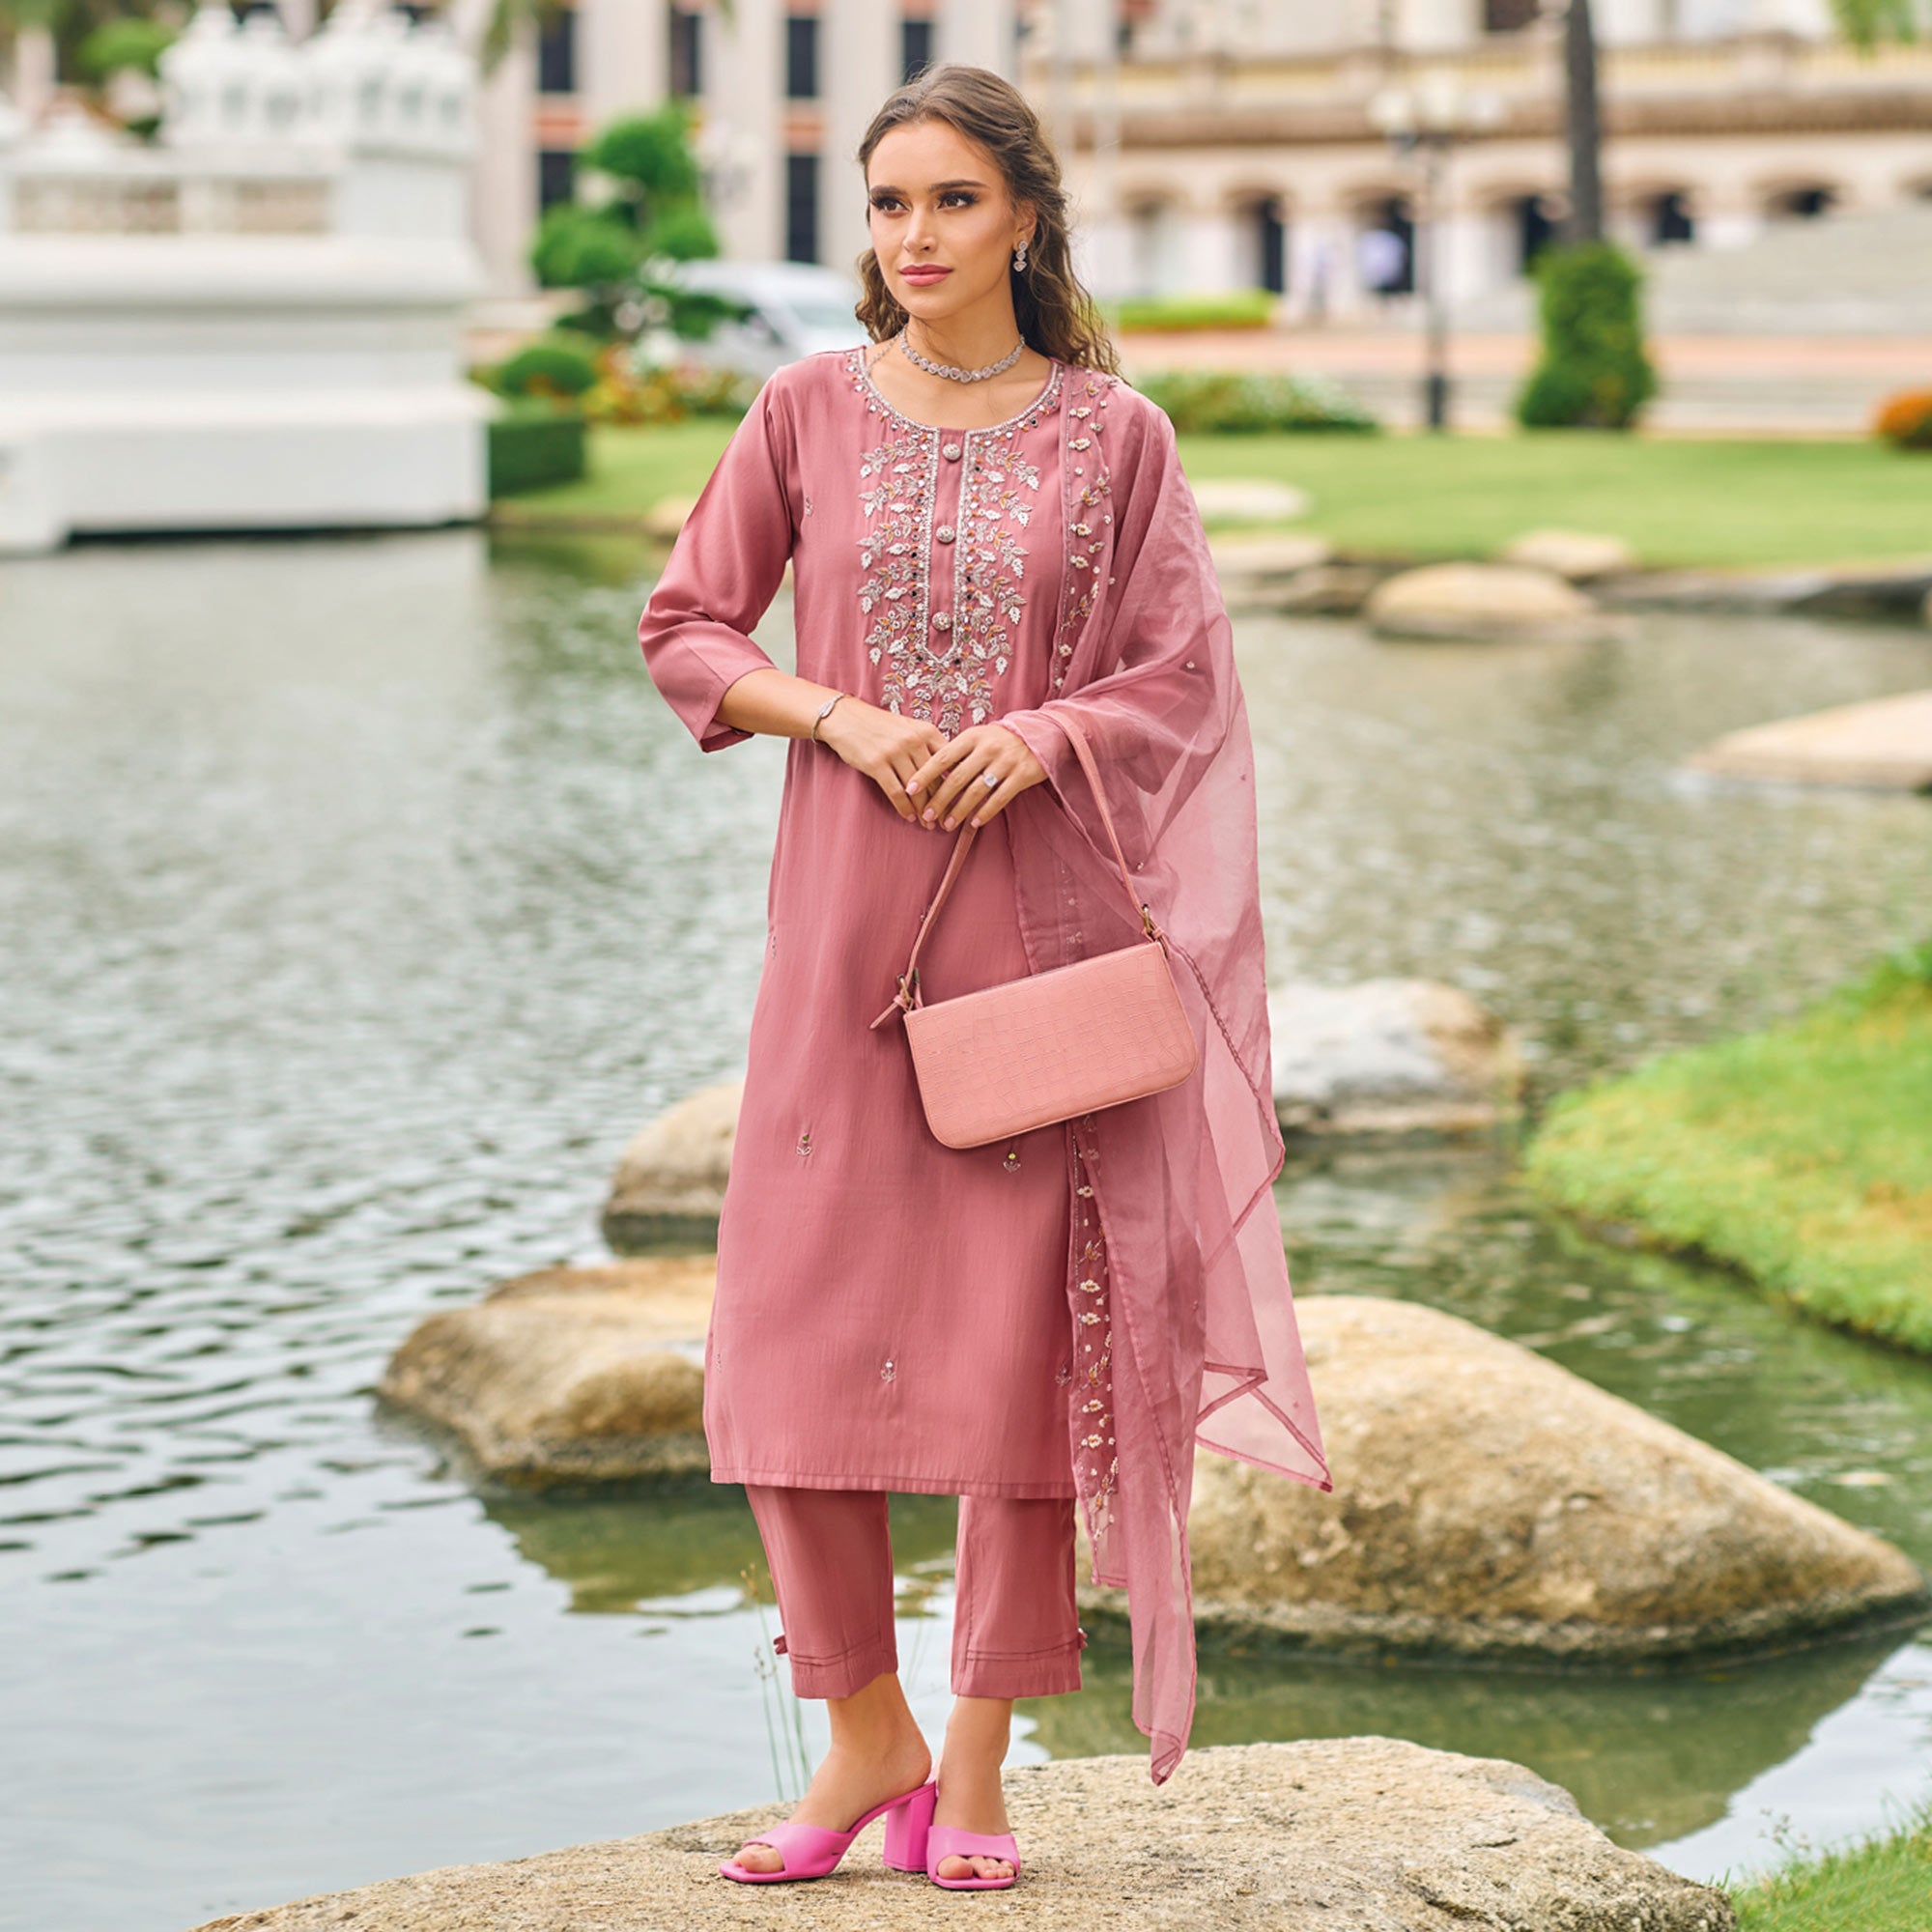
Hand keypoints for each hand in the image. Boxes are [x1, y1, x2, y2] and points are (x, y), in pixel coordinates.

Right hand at [816, 695, 948, 824]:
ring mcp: (895, 752)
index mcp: (926, 731)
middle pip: (934, 779)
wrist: (846, 718)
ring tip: (928, 823)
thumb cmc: (879, 725)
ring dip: (923, 810)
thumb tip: (949, 771)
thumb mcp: (909, 727)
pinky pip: (896, 792)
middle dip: (941, 804)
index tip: (959, 802)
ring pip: (917, 789)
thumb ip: (928, 745)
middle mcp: (914, 740)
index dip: (956, 785)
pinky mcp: (877, 764)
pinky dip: (904, 808)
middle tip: (945, 820)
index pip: (949, 762)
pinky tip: (908, 816)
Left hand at [906, 724, 1046, 831]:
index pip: (943, 757)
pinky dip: (985, 812)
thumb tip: (929, 774)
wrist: (1040, 733)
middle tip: (926, 815)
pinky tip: (974, 823)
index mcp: (972, 737)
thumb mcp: (978, 737)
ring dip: (959, 810)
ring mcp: (1005, 762)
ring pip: (976, 791)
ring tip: (947, 824)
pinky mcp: (1021, 775)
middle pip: (957, 778)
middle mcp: (987, 748)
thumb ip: (957, 752)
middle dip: (939, 799)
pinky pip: (999, 798)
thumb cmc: (1000, 739)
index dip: (925, 774)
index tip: (909, 789)